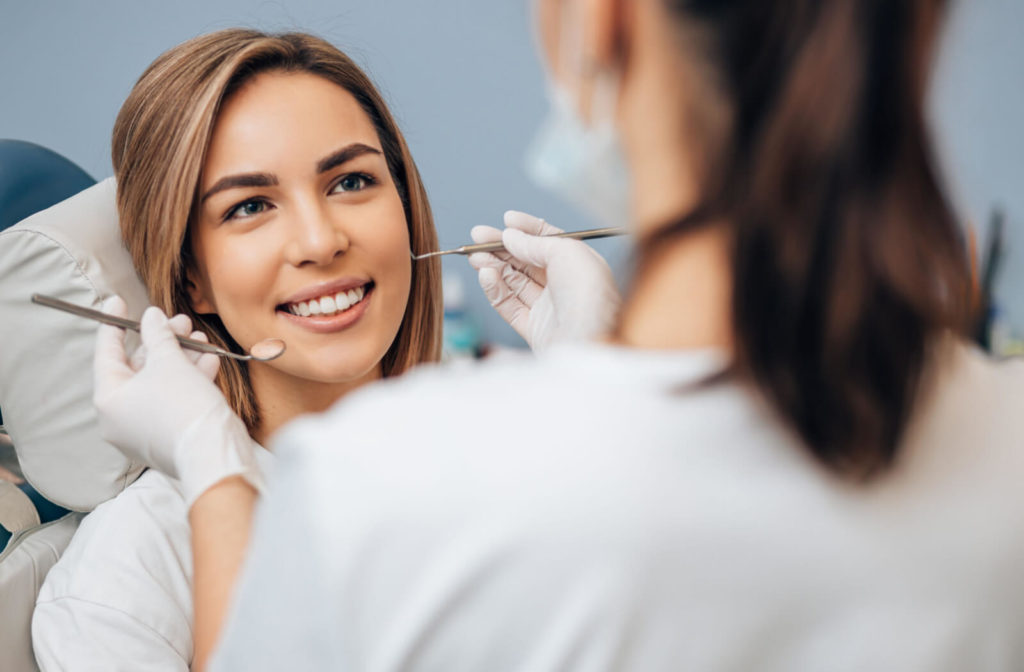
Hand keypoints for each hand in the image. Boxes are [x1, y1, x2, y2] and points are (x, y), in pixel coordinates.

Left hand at [93, 297, 262, 505]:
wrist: (213, 454)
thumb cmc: (185, 407)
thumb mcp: (170, 362)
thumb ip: (158, 336)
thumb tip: (152, 318)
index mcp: (108, 399)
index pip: (106, 353)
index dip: (114, 324)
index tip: (117, 301)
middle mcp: (119, 418)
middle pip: (137, 368)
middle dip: (162, 341)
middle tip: (179, 321)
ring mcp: (142, 430)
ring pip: (159, 383)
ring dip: (180, 358)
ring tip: (198, 338)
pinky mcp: (165, 437)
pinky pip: (172, 401)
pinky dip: (188, 381)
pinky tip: (209, 361)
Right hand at [468, 210, 621, 350]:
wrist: (591, 342)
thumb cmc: (590, 295)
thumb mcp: (567, 253)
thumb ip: (536, 242)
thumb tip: (511, 236)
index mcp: (580, 265)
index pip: (550, 242)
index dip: (528, 229)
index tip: (506, 220)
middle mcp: (565, 286)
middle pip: (527, 262)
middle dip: (502, 247)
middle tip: (477, 236)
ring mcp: (549, 309)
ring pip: (515, 282)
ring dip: (493, 266)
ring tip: (474, 256)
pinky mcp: (535, 330)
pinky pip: (509, 306)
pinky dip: (495, 289)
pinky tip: (485, 275)